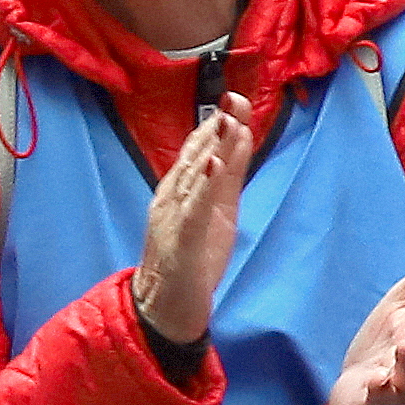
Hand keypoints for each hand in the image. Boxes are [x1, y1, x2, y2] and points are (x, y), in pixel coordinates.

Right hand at [133, 104, 251, 351]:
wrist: (165, 306)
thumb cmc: (191, 260)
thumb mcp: (217, 213)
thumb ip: (226, 179)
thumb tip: (239, 140)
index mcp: (181, 191)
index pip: (199, 151)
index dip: (216, 125)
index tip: (235, 99)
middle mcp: (172, 198)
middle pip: (196, 156)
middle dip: (215, 127)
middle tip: (233, 98)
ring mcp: (173, 216)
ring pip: (193, 176)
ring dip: (210, 147)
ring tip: (225, 121)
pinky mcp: (182, 238)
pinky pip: (194, 207)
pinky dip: (203, 184)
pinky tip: (212, 164)